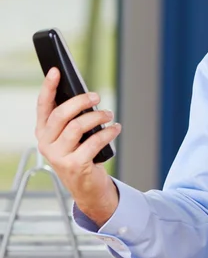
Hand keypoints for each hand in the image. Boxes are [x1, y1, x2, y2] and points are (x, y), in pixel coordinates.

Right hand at [35, 67, 120, 226]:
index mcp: (44, 132)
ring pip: (77, 127)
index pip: (43, 106)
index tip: (56, 70)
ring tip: (109, 114)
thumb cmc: (81, 153)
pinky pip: (94, 142)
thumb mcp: (73, 135)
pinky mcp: (75, 165)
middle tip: (96, 96)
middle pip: (61, 114)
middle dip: (81, 101)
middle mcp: (46, 143)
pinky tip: (116, 128)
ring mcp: (59, 156)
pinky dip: (108, 132)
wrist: (87, 186)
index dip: (48, 87)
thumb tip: (86, 95)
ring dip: (97, 117)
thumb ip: (74, 117)